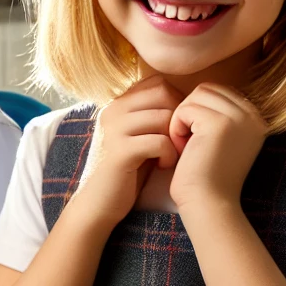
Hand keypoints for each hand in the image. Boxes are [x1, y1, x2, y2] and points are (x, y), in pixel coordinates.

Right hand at [70, 76, 182, 229]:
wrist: (98, 203)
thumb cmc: (125, 170)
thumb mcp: (138, 136)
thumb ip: (152, 116)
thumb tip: (187, 100)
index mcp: (117, 104)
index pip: (158, 83)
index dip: (176, 101)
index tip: (176, 125)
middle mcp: (113, 111)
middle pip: (163, 94)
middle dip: (179, 117)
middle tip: (179, 139)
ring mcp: (114, 130)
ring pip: (163, 117)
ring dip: (175, 137)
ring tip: (172, 154)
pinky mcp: (120, 151)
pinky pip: (159, 141)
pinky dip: (169, 154)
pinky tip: (164, 165)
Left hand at [169, 83, 266, 212]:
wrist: (208, 204)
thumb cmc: (205, 177)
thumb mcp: (218, 141)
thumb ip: (216, 116)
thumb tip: (195, 94)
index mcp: (255, 118)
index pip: (217, 92)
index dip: (197, 112)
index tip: (196, 141)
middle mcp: (253, 114)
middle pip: (206, 89)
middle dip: (189, 112)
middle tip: (188, 142)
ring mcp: (239, 117)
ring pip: (195, 96)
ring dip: (181, 120)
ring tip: (186, 146)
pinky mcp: (220, 123)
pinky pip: (185, 109)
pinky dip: (176, 128)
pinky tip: (183, 150)